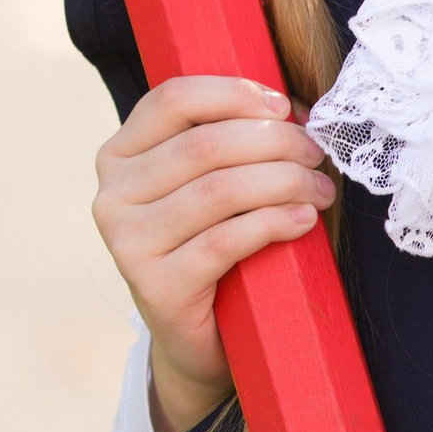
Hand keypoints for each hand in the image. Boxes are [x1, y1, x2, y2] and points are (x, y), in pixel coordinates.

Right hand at [93, 73, 333, 431]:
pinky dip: (273, 223)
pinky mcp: (156, 286)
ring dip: (284, 182)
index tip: (285, 107)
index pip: (173, 100)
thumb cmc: (211, 245)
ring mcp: (127, 243)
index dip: (234, 93)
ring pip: (219, 190)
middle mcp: (112, 195)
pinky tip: (304, 219)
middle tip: (316, 154)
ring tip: (321, 189)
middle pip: (204, 145)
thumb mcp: (208, 185)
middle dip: (274, 142)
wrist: (197, 337)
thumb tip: (295, 110)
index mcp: (119, 155)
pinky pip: (225, 241)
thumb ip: (229, 141)